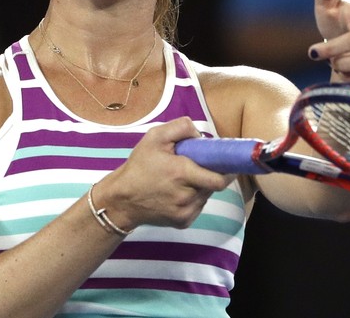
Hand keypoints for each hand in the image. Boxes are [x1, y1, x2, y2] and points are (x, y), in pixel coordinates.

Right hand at [95, 118, 235, 229]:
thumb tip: (202, 135)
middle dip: (211, 174)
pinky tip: (177, 192)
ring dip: (202, 186)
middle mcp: (187, 196)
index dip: (227, 170)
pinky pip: (198, 206)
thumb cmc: (139, 167)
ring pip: (206, 195)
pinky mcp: (183, 222)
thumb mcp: (154, 137)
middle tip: (199, 166)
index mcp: (182, 174)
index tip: (227, 162)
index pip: (220, 179)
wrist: (122, 200)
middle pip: (214, 185)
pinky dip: (193, 198)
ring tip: (183, 179)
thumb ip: (181, 127)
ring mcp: (186, 212)